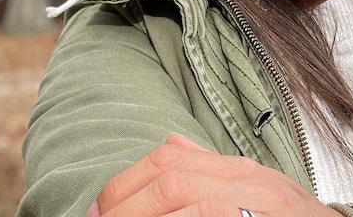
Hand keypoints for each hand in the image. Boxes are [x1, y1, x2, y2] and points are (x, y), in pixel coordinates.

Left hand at [87, 134, 339, 216]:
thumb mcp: (254, 187)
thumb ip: (211, 167)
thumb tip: (169, 143)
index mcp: (238, 170)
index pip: (173, 157)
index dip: (127, 181)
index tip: (96, 208)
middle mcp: (247, 182)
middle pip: (173, 180)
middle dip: (124, 205)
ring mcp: (255, 205)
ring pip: (188, 202)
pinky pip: (211, 216)